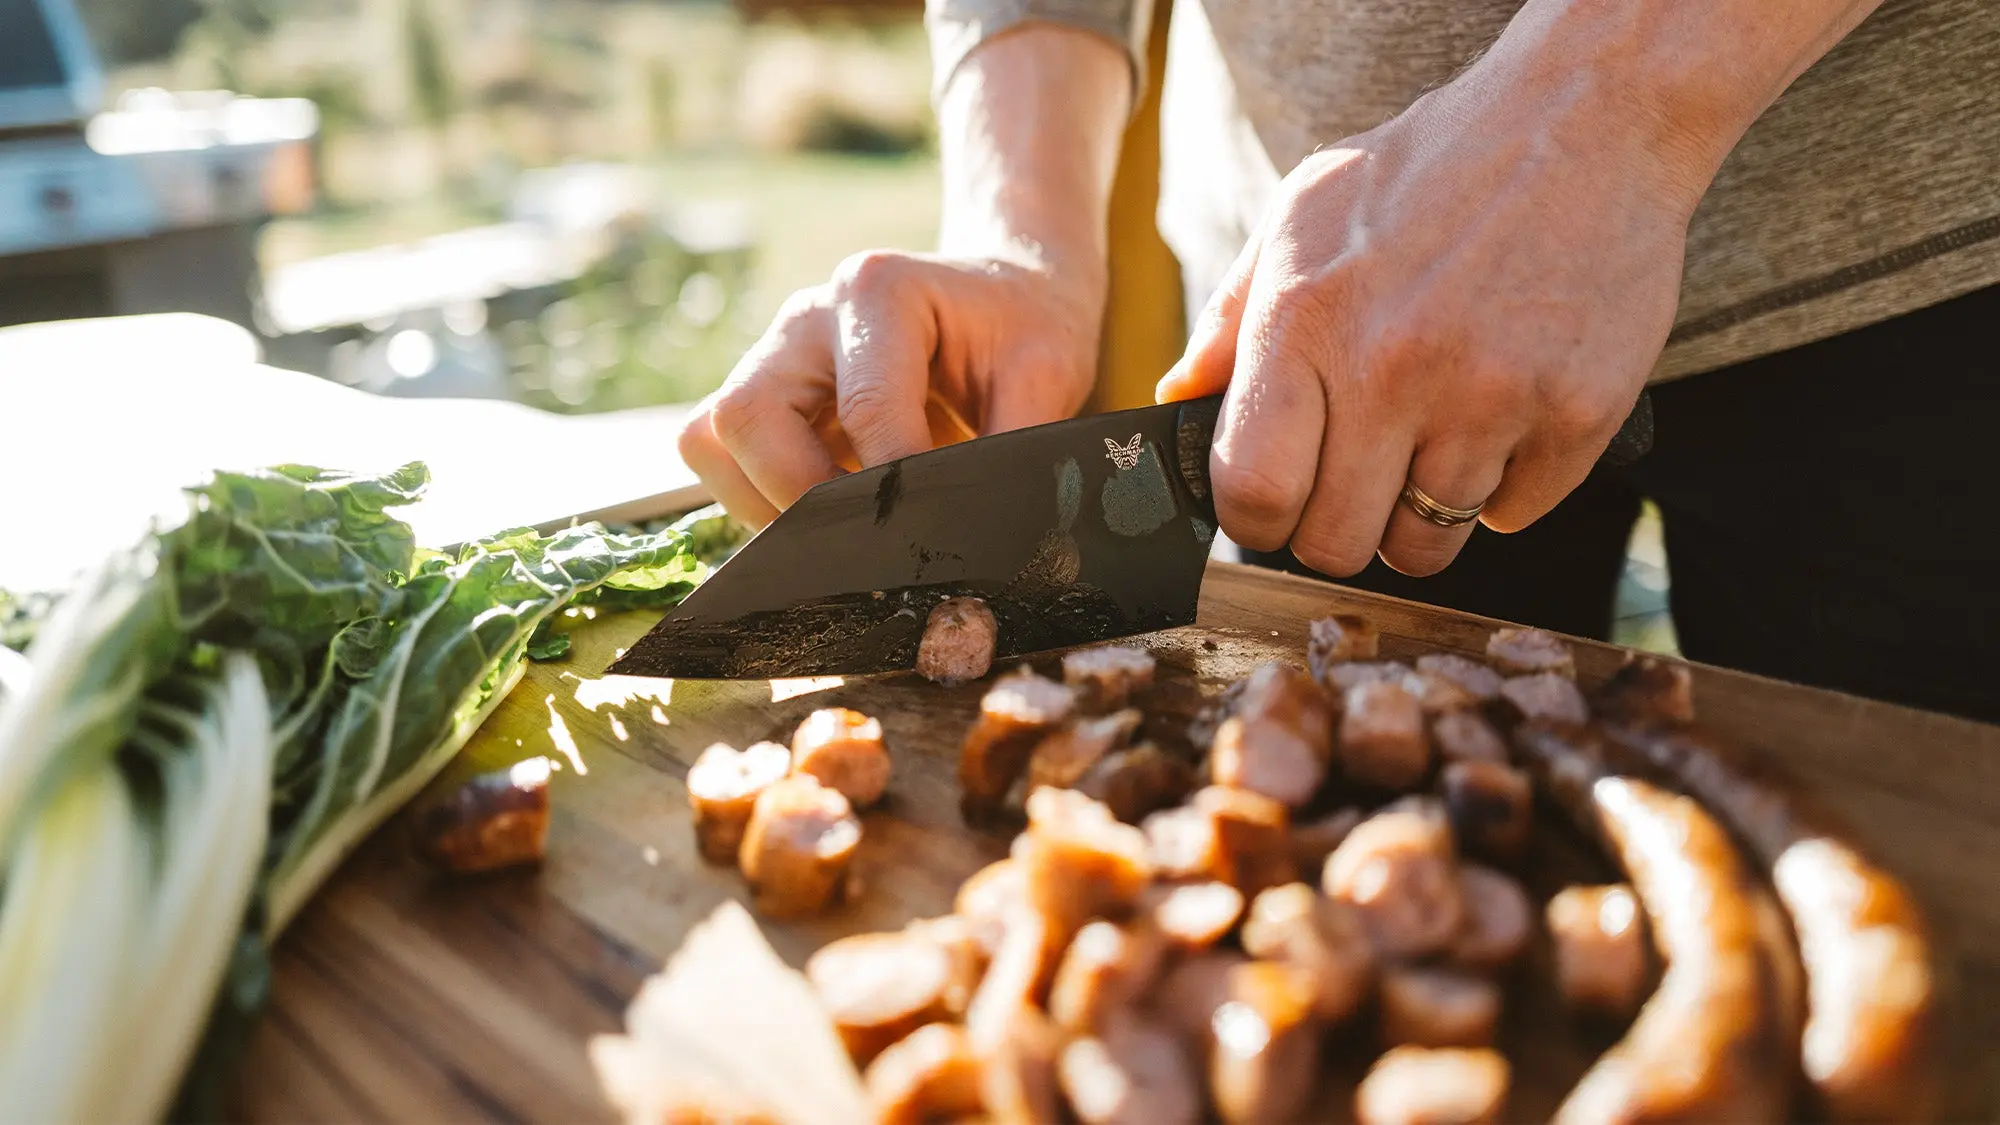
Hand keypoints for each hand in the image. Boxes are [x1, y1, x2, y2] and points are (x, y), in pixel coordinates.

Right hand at [678, 248, 1103, 526]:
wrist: (1002, 294)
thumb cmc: (1024, 330)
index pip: (863, 409)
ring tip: (844, 532)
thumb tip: (988, 534)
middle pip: (748, 414)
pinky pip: (716, 453)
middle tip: (868, 540)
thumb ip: (1017, 446)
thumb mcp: (1047, 374)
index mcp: (880, 290)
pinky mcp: (761, 390)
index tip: (929, 536)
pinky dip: (755, 498)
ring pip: (715, 437)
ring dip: (767, 502)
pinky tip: (824, 515)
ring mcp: (774, 351)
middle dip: (802, 497)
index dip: (893, 489)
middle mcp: (809, 316)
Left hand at [1157, 49, 1707, 577]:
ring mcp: (1491, 397)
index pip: (1254, 492)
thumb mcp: (1302, 215)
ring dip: (1420, 513)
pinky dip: (1505, 486)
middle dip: (1336, 529)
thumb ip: (1231, 317)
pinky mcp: (1576, 414)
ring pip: (1426, 544)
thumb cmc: (1431, 167)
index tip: (1276, 504)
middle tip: (1358, 480)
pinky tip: (1502, 416)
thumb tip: (1176, 403)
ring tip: (1431, 441)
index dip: (1257, 519)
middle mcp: (1394, 367)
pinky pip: (1514, 515)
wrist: (1587, 116)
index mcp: (1308, 321)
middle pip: (1336, 543)